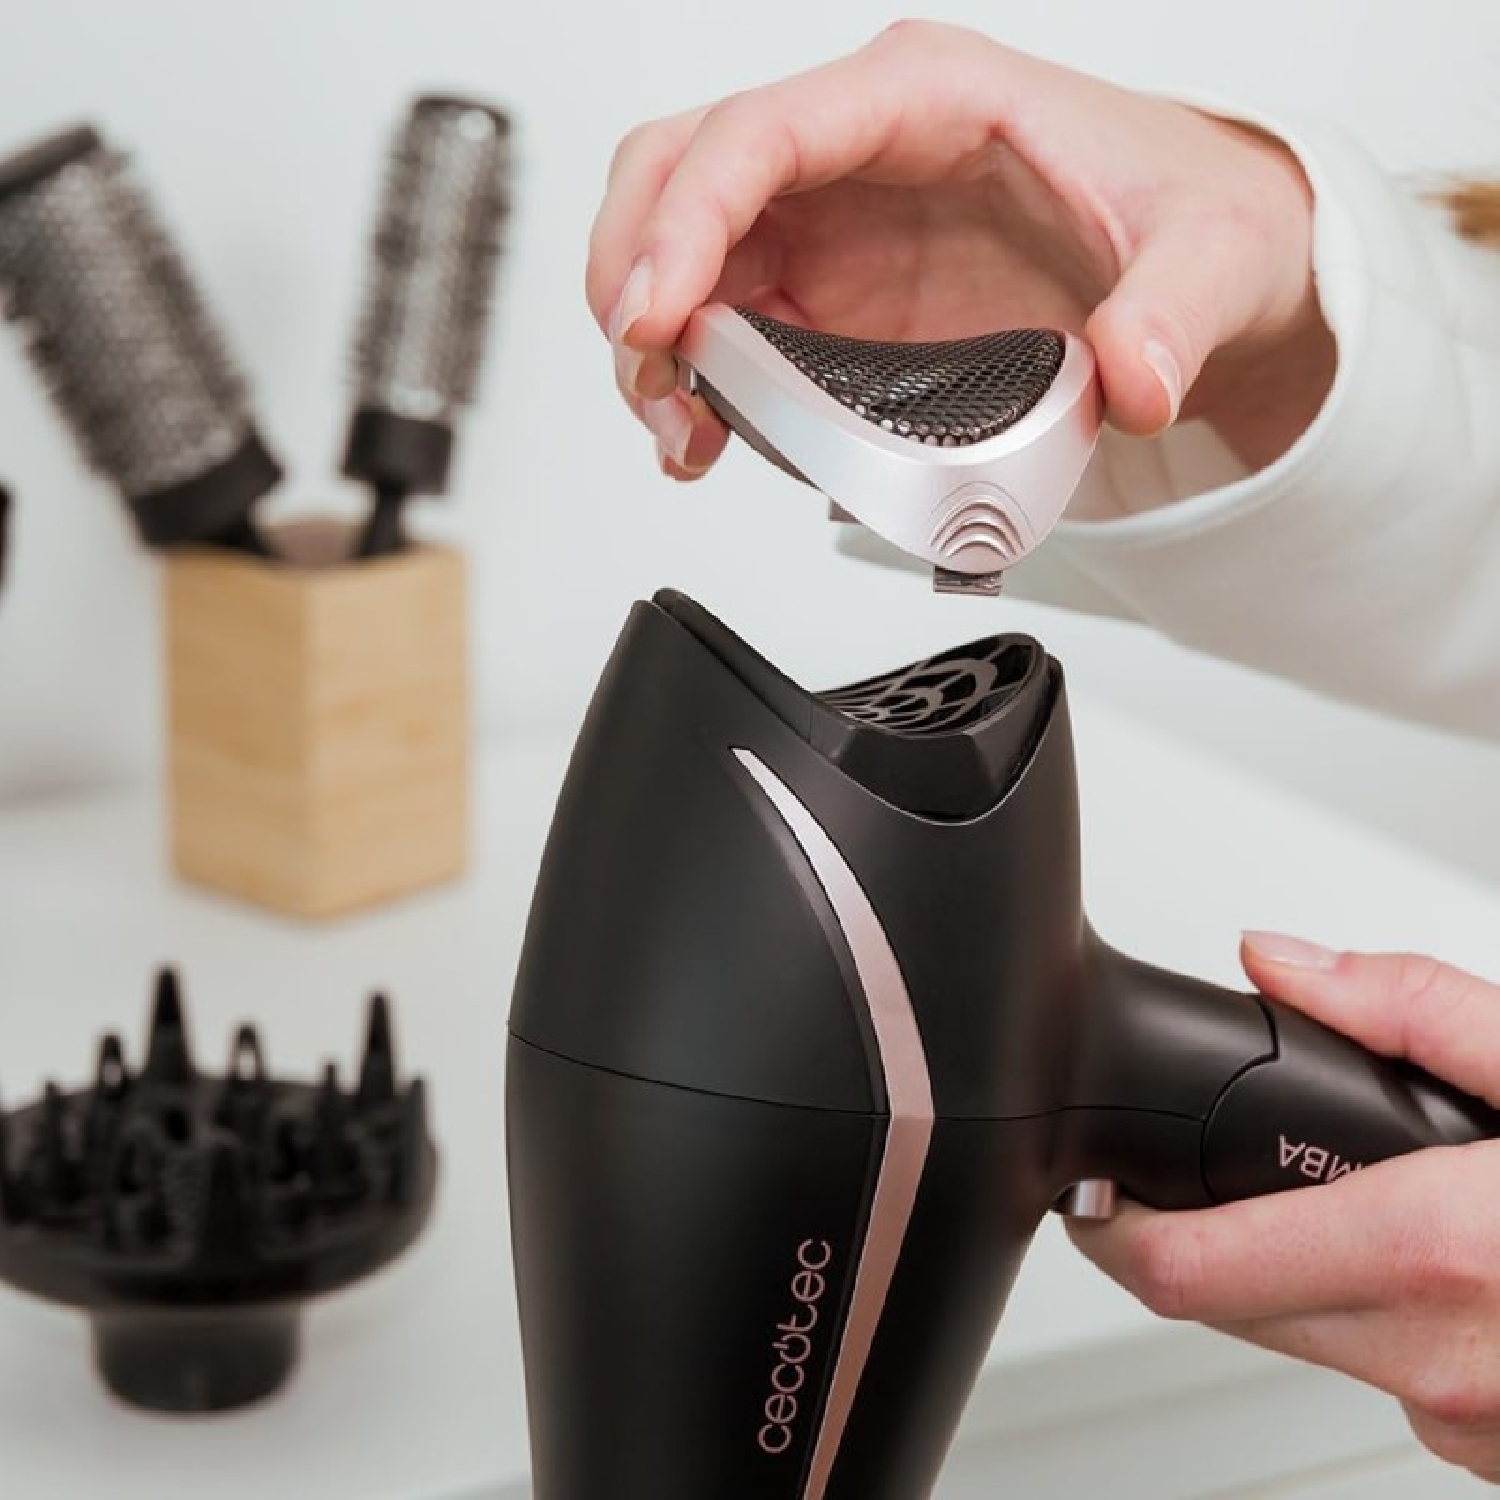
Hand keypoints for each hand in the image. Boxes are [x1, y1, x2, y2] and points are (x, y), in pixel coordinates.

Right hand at [586, 21, 1334, 483]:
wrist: (1193, 263)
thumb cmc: (1184, 212)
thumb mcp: (1212, 254)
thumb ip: (1173, 313)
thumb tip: (1133, 380)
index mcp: (924, 98)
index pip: (760, 133)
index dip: (685, 220)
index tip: (657, 316)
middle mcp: (854, 154)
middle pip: (680, 173)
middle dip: (636, 274)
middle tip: (651, 380)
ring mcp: (830, 225)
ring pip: (681, 251)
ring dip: (653, 344)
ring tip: (682, 435)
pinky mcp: (828, 297)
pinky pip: (723, 323)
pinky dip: (694, 382)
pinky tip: (707, 437)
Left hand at [1070, 932, 1499, 1482]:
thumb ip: (1409, 1005)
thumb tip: (1279, 959)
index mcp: (1431, 1254)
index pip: (1189, 1273)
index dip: (1117, 1229)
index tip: (1098, 1192)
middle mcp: (1440, 1365)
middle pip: (1232, 1311)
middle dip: (1210, 1240)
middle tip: (1229, 1171)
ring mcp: (1476, 1430)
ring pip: (1318, 1348)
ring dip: (1312, 1280)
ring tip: (1380, 1205)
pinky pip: (1403, 1385)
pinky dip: (1396, 1326)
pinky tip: (1460, 1271)